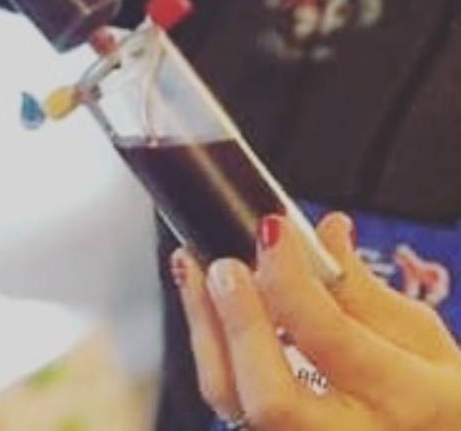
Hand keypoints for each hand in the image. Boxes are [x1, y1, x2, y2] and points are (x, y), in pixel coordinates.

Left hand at [171, 213, 460, 429]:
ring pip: (232, 400)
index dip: (291, 280)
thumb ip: (364, 287)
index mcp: (406, 400)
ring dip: (205, 324)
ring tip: (194, 266)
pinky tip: (202, 298)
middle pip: (270, 398)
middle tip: (226, 265)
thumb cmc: (435, 395)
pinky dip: (206, 342)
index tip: (271, 228)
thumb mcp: (422, 336)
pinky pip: (226, 397)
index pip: (332, 340)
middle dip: (239, 321)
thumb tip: (327, 230)